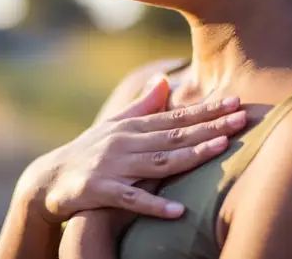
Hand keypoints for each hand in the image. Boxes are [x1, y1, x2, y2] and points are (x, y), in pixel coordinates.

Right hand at [15, 76, 246, 223]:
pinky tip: (178, 211)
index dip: (207, 110)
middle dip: (210, 127)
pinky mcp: (99, 191)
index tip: (236, 102)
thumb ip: (142, 106)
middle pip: (174, 135)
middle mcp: (125, 142)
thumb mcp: (114, 125)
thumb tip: (163, 81)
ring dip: (190, 155)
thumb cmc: (89, 150)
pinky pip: (131, 199)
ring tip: (220, 149)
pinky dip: (154, 205)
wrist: (50, 178)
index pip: (175, 117)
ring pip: (158, 161)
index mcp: (132, 127)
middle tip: (242, 118)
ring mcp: (112, 166)